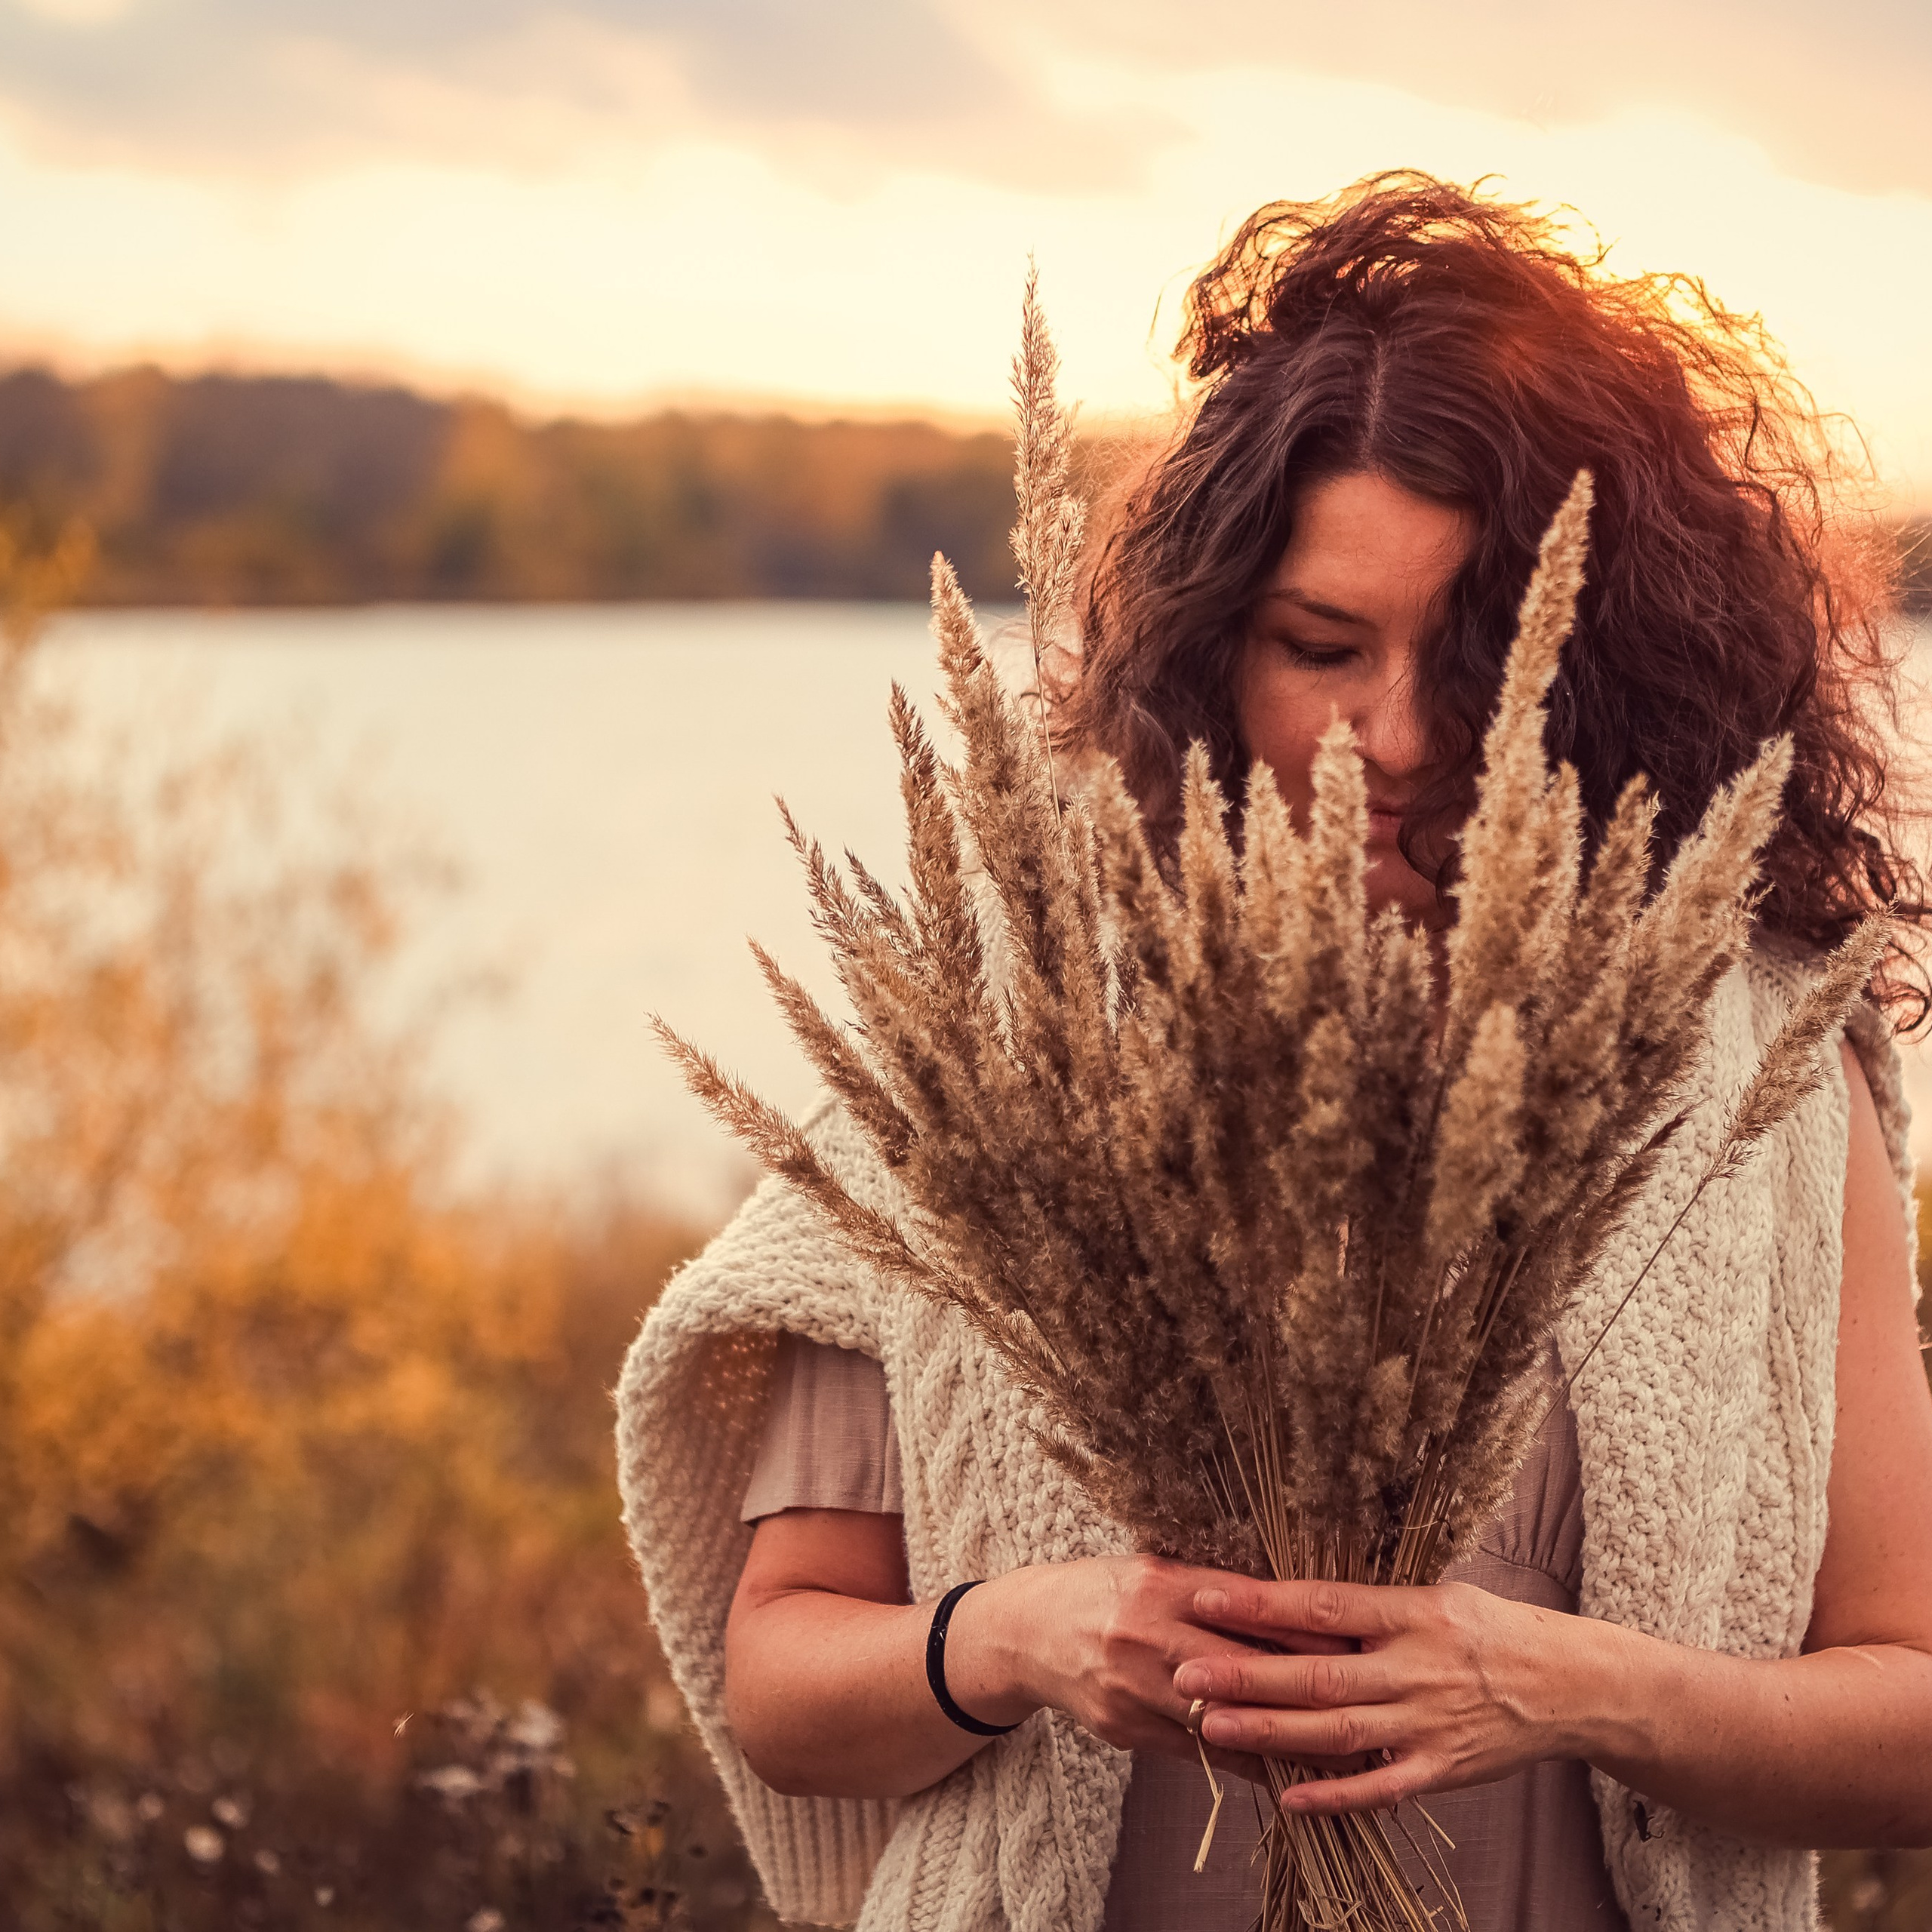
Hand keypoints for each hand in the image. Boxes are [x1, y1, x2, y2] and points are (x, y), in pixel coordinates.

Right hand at [947, 1555, 1348, 1769]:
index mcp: (1159, 1583)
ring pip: (1222, 1717)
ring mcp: (1131, 1685)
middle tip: (1362, 1698)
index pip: (1243, 1606)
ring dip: (1280, 1733)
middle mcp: (1144, 1633)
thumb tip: (1285, 1606)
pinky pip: (1196, 1750)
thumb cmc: (1100, 1592)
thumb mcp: (1152, 1571)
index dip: (1301, 1625)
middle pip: (1239, 1665)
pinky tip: (1279, 1765)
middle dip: (1304, 1685)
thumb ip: (1211, 1590)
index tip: (1353, 1640)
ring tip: (1337, 1745)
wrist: (1025, 1631)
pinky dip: (1241, 1758)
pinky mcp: (1125, 1726)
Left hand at [1173, 1576, 1599, 1813]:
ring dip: (1269, 1730)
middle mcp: (1413, 1666)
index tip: (1204, 1597)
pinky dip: (1335, 1794)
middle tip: (1185, 1674)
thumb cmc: (1489, 1629)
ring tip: (1211, 1727)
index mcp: (1409, 1612)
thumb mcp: (1433, 1596)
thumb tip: (1294, 1598)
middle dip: (1245, 1674)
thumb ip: (1368, 1606)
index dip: (1261, 1603)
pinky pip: (1381, 1786)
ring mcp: (1427, 1722)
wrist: (1569, 1683)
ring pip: (1336, 1729)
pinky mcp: (1442, 1770)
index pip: (1320, 1604)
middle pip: (1316, 1672)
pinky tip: (1287, 1797)